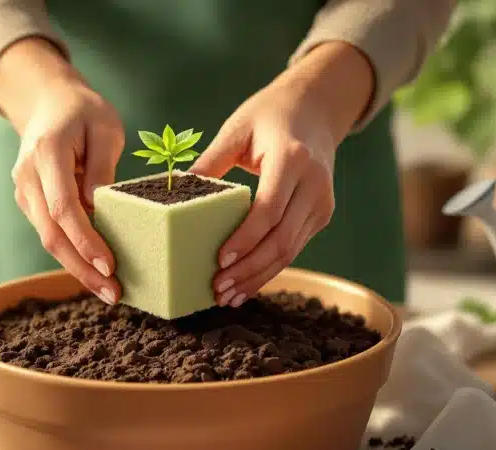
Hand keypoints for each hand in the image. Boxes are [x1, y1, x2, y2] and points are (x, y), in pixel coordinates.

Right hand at [0, 39, 124, 304]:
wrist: (47, 101)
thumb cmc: (83, 112)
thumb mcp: (105, 129)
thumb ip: (102, 168)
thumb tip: (101, 212)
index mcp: (47, 153)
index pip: (64, 207)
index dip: (85, 240)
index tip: (110, 265)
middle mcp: (27, 176)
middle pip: (51, 234)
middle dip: (82, 268)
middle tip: (113, 293)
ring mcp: (24, 191)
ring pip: (47, 239)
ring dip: (77, 268)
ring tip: (108, 290)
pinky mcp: (29, 202)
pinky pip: (49, 233)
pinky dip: (71, 254)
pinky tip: (94, 271)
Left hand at [190, 42, 373, 306]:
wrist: (316, 107)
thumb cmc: (269, 115)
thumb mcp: (237, 129)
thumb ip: (209, 162)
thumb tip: (173, 193)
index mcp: (292, 159)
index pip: (269, 210)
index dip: (245, 239)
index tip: (219, 260)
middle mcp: (314, 184)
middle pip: (281, 239)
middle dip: (248, 269)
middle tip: (218, 288)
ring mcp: (322, 202)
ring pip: (290, 250)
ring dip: (258, 277)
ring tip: (228, 295)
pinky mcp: (322, 214)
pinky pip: (294, 248)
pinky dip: (269, 268)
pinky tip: (247, 284)